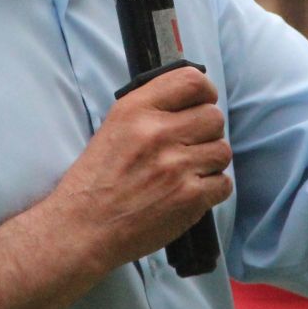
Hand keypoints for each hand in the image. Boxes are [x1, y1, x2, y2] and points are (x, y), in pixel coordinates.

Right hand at [46, 66, 230, 272]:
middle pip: (214, 117)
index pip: (192, 81)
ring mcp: (176, 166)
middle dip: (207, 131)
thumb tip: (190, 99)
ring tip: (187, 172)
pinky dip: (211, 189)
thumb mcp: (113, 127)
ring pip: (222, 151)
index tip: (202, 103)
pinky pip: (223, 183)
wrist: (84, 228)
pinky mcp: (190, 197)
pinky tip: (189, 192)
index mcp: (136, 110)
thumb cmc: (96, 180)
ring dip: (210, 162)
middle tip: (191, 146)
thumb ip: (150, 108)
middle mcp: (158, 133)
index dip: (205, 92)